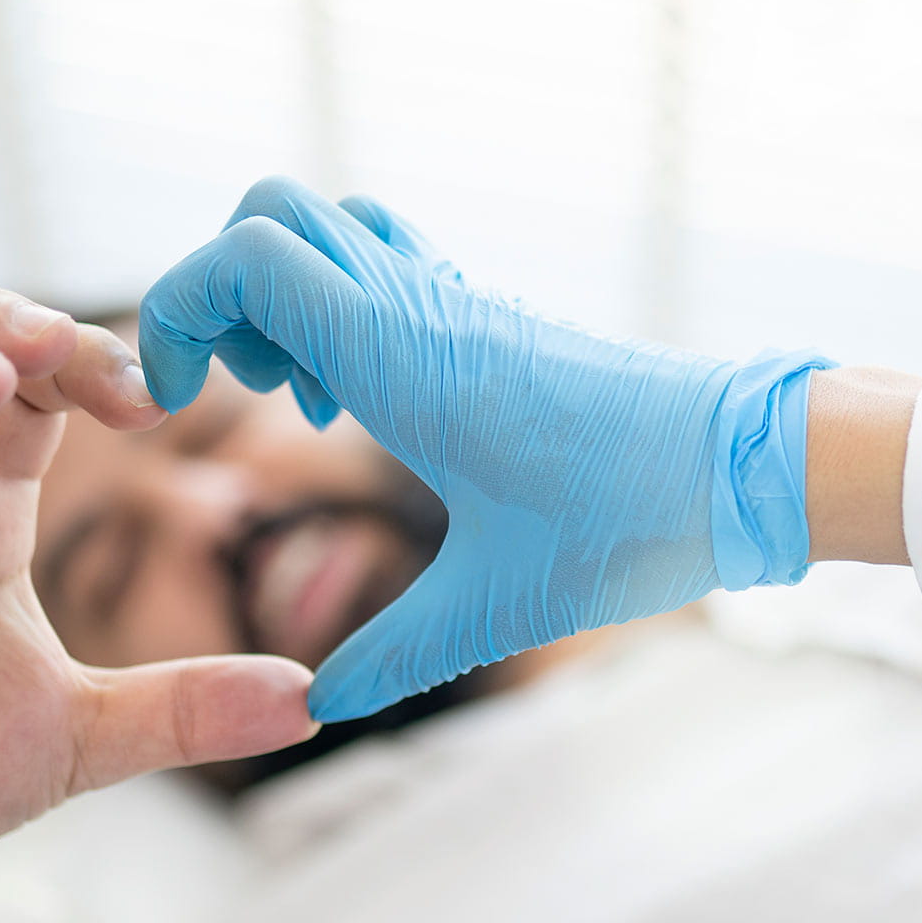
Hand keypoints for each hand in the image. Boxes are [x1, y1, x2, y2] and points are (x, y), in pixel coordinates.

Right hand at [139, 176, 829, 721]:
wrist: (743, 465)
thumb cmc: (629, 521)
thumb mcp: (498, 605)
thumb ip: (395, 657)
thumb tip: (315, 708)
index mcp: (400, 352)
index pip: (246, 256)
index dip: (178, 311)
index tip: (179, 404)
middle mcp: (417, 304)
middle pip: (268, 214)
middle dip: (220, 295)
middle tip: (252, 397)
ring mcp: (452, 300)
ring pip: (326, 227)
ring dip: (282, 297)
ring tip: (312, 401)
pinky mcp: (484, 317)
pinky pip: (382, 262)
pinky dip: (341, 307)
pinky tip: (373, 404)